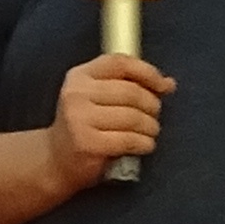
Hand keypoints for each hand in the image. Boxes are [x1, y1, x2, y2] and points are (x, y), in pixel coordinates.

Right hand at [49, 52, 169, 183]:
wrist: (56, 160)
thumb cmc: (85, 127)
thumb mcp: (97, 97)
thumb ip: (129, 85)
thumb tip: (168, 84)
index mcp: (79, 76)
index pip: (120, 63)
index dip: (148, 73)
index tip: (164, 86)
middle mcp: (76, 94)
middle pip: (132, 92)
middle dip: (152, 106)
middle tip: (153, 117)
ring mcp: (79, 118)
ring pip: (134, 117)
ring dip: (150, 127)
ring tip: (148, 133)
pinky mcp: (87, 143)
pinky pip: (130, 139)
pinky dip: (144, 144)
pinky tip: (142, 145)